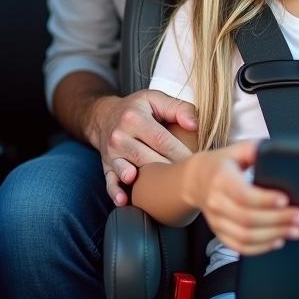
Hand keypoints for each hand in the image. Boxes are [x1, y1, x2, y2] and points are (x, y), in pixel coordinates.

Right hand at [88, 90, 197, 205]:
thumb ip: (178, 108)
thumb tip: (194, 125)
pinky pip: (110, 182)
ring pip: (130, 171)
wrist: (104, 116)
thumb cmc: (136, 109)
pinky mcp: (106, 166)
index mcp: (134, 118)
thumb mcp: (155, 99)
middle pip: (147, 159)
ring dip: (143, 182)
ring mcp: (112, 153)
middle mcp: (120, 136)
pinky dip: (116, 192)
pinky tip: (125, 200)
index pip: (161, 140)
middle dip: (168, 170)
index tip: (195, 163)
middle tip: (186, 180)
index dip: (180, 154)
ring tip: (158, 189)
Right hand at [183, 141, 298, 255]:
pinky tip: (278, 241)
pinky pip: (240, 246)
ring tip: (295, 231)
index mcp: (220, 179)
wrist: (195, 180)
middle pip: (247, 218)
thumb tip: (275, 150)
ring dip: (273, 236)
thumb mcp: (235, 150)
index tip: (286, 200)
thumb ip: (254, 149)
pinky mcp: (219, 232)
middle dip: (278, 220)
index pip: (243, 194)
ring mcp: (216, 220)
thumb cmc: (221, 164)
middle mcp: (216, 201)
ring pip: (245, 236)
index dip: (265, 200)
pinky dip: (261, 248)